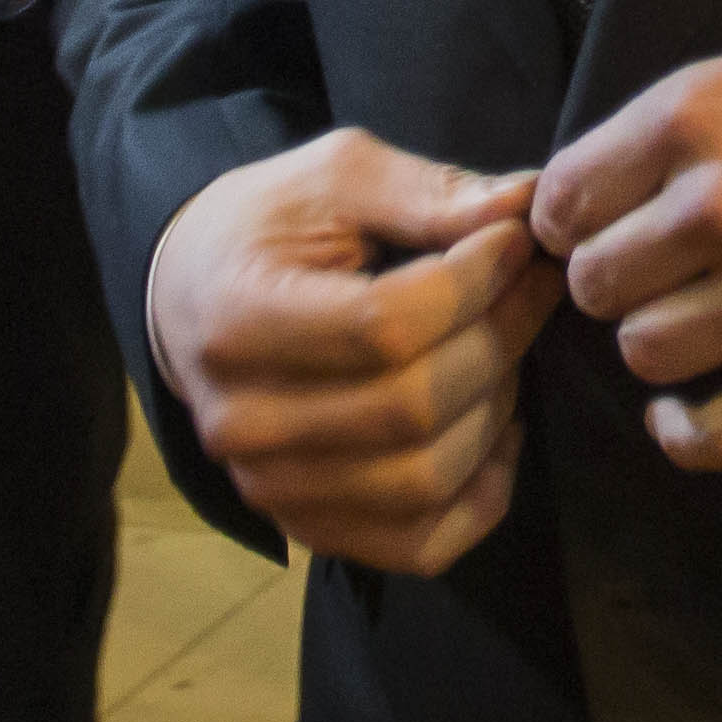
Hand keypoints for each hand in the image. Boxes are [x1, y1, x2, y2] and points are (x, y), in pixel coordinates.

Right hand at [149, 132, 560, 574]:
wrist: (190, 299)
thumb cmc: (267, 228)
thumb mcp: (335, 177)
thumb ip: (427, 193)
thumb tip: (525, 206)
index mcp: (238, 319)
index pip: (385, 325)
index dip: (474, 283)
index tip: (515, 240)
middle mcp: (244, 422)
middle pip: (414, 408)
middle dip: (500, 339)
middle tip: (530, 287)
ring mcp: (272, 488)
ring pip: (427, 480)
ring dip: (495, 409)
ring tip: (504, 347)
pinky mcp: (307, 528)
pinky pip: (423, 544)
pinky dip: (483, 495)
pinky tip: (494, 428)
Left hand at [534, 29, 721, 474]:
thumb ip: (670, 124)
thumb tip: (574, 194)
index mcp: (701, 114)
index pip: (566, 196)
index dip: (569, 220)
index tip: (588, 231)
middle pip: (597, 281)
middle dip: (613, 281)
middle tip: (652, 276)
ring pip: (644, 353)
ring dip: (657, 345)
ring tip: (692, 323)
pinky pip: (717, 434)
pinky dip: (685, 434)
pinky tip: (684, 413)